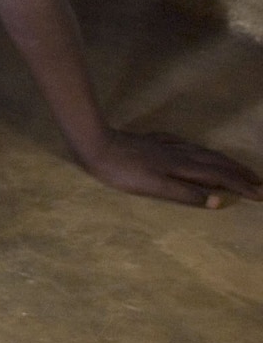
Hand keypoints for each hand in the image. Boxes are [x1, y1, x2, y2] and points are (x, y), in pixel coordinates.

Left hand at [78, 129, 262, 208]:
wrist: (96, 145)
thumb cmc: (123, 172)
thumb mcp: (154, 188)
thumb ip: (185, 194)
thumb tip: (218, 201)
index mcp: (182, 167)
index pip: (218, 177)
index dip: (239, 185)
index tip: (259, 194)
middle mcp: (178, 154)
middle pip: (215, 162)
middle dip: (238, 172)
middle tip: (258, 181)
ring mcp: (165, 145)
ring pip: (201, 152)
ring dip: (221, 160)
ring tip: (233, 166)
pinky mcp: (152, 141)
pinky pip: (183, 144)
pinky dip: (196, 149)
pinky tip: (192, 148)